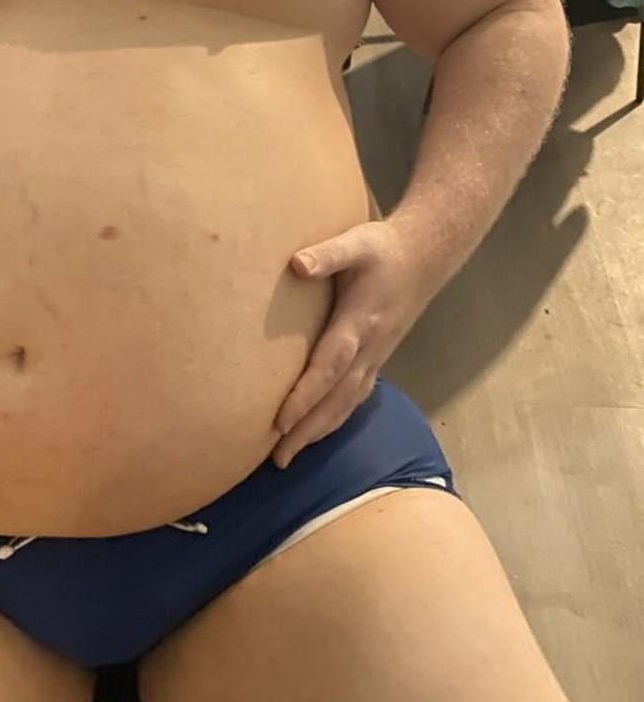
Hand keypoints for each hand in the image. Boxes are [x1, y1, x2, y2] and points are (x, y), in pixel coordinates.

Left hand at [271, 220, 434, 468]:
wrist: (424, 256)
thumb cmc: (383, 249)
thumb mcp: (356, 242)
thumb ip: (327, 254)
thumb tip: (296, 265)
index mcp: (360, 323)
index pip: (330, 366)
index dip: (306, 396)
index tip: (280, 421)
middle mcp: (370, 348)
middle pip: (337, 398)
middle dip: (307, 430)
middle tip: (277, 460)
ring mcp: (377, 357)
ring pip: (347, 403)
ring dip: (319, 431)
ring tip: (289, 456)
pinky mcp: (378, 358)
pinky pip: (356, 396)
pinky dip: (336, 417)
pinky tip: (319, 431)